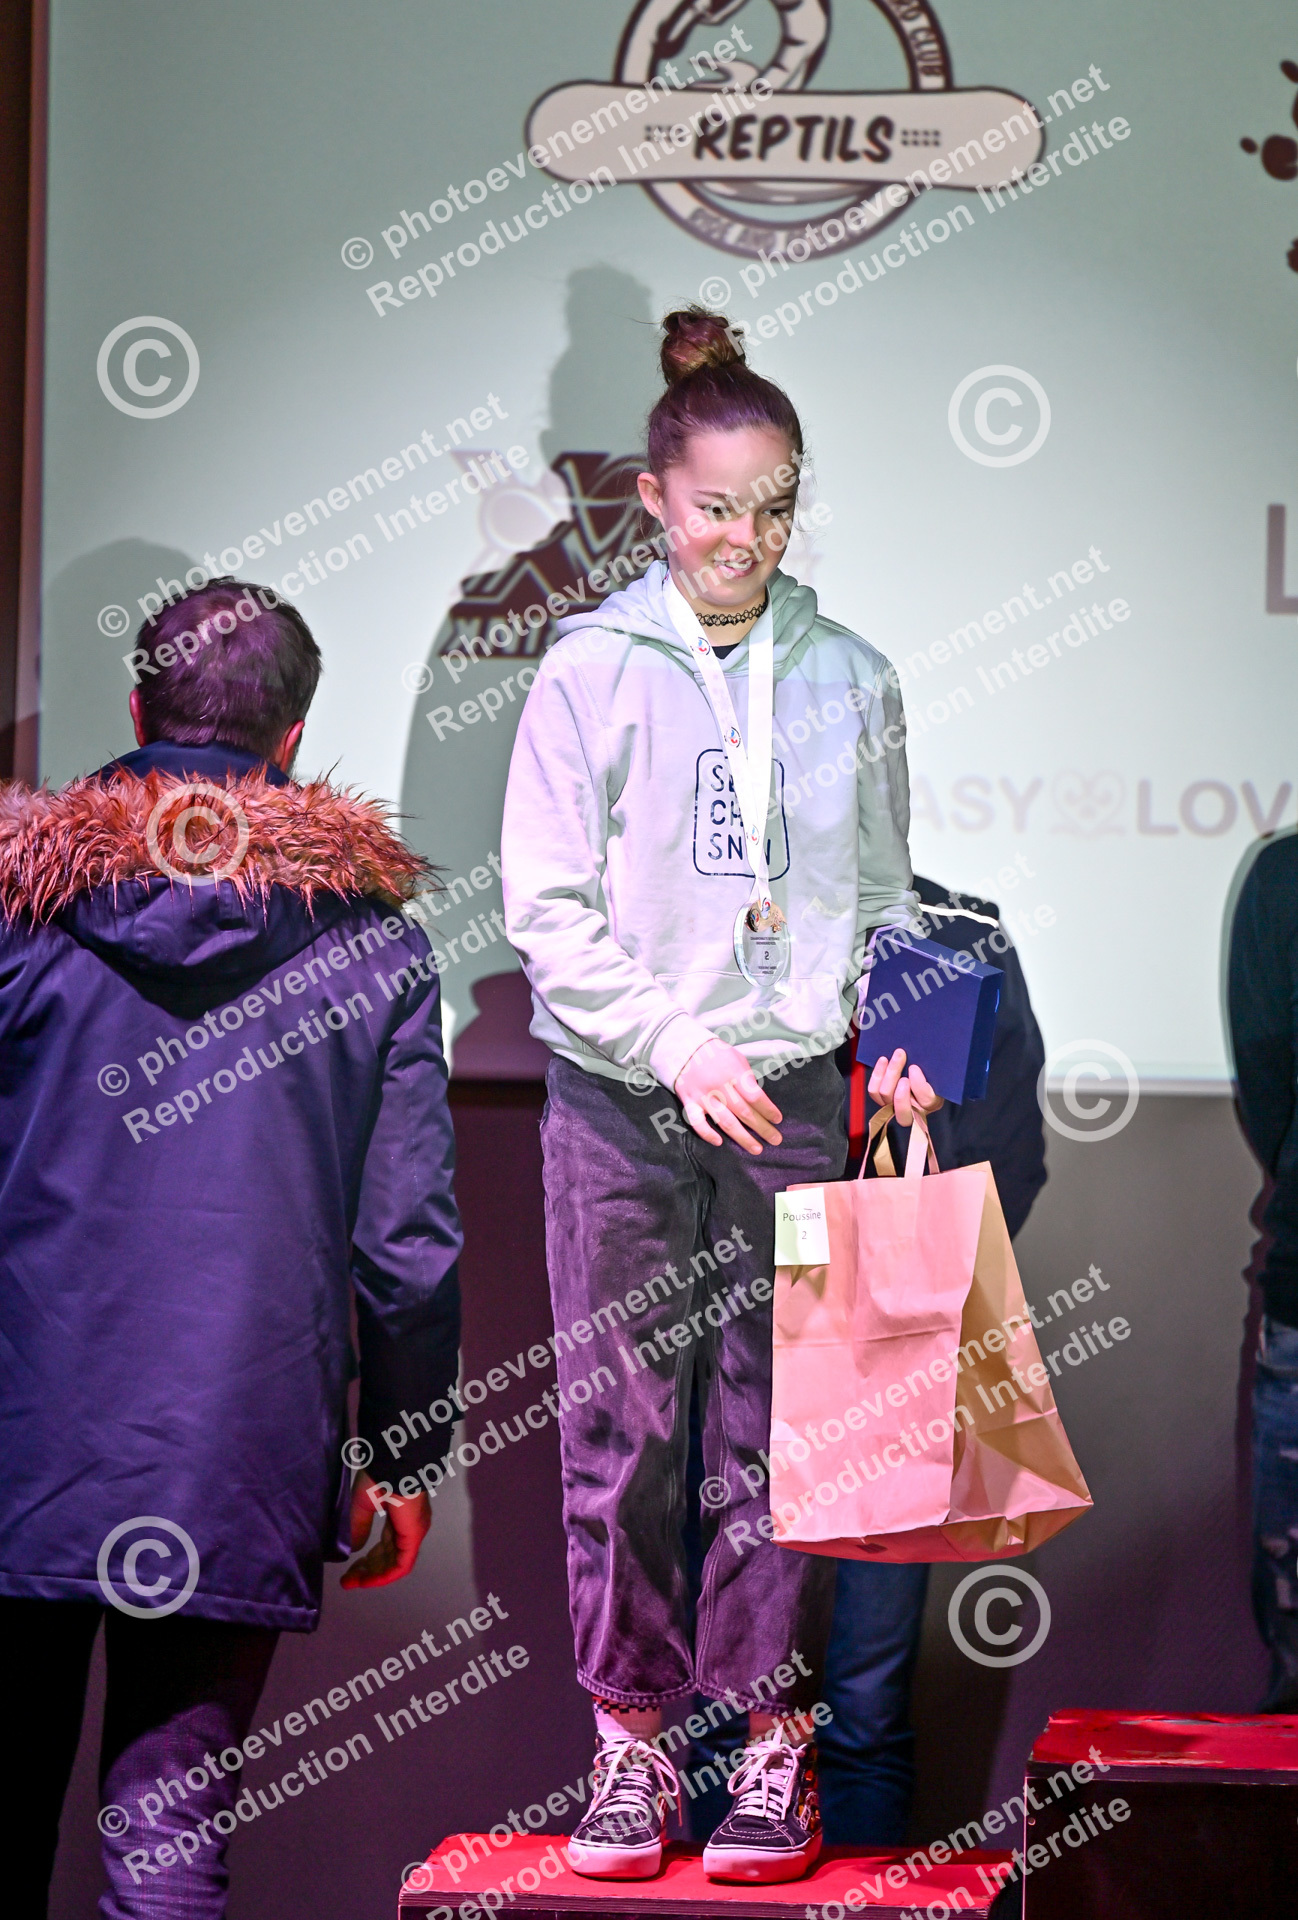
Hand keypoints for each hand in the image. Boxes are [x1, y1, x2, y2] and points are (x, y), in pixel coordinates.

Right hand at [341, 1471, 430, 1588]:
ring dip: (372, 1577)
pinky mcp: (413, 1537)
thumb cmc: (380, 1476)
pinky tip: (365, 1581)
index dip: (366, 1560)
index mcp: (399, 1516)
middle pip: (387, 1557)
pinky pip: (401, 1566)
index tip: (347, 1570)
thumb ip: (358, 1526)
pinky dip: (383, 1577)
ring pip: (393, 1564)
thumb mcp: (362, 1503)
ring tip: (350, 1583)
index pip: (384, 1545)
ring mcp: (413, 1532)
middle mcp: (408, 1526)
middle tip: (346, 1580)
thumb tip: (353, 1549)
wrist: (394, 1463)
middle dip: (366, 1571)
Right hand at [674, 1038, 782, 1153]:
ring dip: (742, 1137)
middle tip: (776, 1140)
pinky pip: (697, 1122)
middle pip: (744, 1112)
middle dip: (762, 1128)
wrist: (685, 1048)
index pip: (755, 1096)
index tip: (778, 1120)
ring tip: (757, 1149)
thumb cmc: (716, 1054)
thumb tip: (759, 1102)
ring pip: (725, 1121)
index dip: (768, 1110)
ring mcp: (704, 1096)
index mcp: (734, 1073)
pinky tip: (719, 1142)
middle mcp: (720, 1087)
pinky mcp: (689, 1102)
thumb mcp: (737, 1059)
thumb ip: (747, 1080)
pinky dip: (707, 1133)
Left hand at [867, 1047, 943, 1126]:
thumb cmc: (931, 1074)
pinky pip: (874, 1091)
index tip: (914, 1067)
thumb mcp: (937, 1074)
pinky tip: (883, 1061)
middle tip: (900, 1058)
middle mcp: (913, 1112)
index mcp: (931, 1104)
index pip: (926, 1101)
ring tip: (892, 1056)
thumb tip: (918, 1062)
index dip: (919, 1085)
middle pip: (900, 1104)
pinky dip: (877, 1075)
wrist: (921, 1072)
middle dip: (897, 1079)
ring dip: (887, 1072)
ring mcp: (895, 1108)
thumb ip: (932, 1071)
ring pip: (885, 1095)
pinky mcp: (882, 1100)